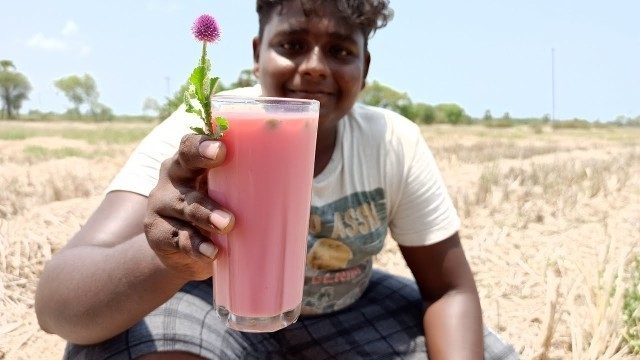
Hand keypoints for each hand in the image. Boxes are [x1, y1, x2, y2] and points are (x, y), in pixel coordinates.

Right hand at [144, 134, 234, 280]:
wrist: (180, 253)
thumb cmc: (214, 212)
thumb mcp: (226, 195)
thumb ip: (247, 185)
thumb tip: (298, 181)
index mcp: (191, 163)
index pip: (191, 144)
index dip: (203, 143)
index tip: (222, 147)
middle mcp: (173, 178)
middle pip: (182, 162)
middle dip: (201, 157)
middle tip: (221, 157)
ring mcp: (162, 206)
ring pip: (186, 206)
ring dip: (207, 213)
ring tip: (228, 223)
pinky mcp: (158, 234)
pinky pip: (179, 239)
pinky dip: (197, 246)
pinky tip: (212, 252)